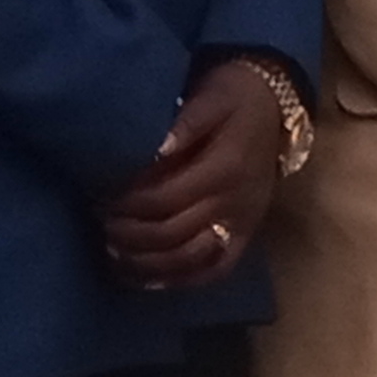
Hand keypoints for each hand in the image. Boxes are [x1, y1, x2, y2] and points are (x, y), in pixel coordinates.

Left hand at [98, 58, 284, 289]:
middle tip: (100, 226)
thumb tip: (155, 150)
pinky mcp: (246, 234)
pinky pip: (215, 269)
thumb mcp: (211, 97)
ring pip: (190, 259)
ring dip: (148, 263)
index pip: (165, 199)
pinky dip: (180, 280)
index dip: (127, 206)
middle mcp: (235, 203)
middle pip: (172, 234)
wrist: (278, 104)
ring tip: (114, 254)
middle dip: (129, 235)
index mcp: (225, 169)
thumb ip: (185, 123)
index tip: (99, 200)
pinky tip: (148, 279)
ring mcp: (243, 223)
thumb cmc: (236, 97)